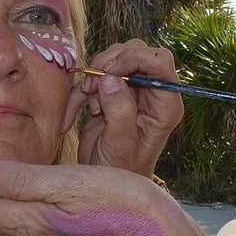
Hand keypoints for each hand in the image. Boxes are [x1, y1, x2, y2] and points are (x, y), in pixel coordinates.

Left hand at [0, 161, 235, 235]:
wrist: (157, 233)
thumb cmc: (119, 202)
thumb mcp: (71, 184)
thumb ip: (24, 180)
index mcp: (29, 217)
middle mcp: (32, 229)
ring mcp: (48, 233)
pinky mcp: (64, 231)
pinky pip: (19, 216)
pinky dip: (1, 201)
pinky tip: (7, 192)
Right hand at [63, 40, 183, 176]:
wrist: (103, 184)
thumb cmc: (120, 172)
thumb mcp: (121, 145)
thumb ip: (120, 111)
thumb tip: (112, 79)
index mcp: (164, 103)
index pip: (159, 60)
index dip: (134, 57)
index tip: (110, 70)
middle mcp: (151, 93)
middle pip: (135, 52)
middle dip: (110, 63)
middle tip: (92, 87)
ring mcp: (131, 91)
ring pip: (114, 59)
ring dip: (94, 76)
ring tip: (87, 103)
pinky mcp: (111, 94)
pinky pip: (94, 78)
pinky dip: (79, 93)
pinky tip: (70, 118)